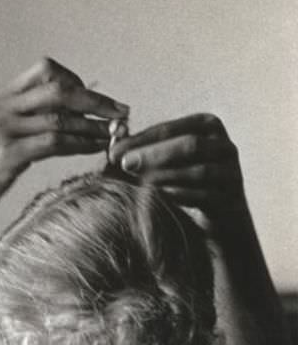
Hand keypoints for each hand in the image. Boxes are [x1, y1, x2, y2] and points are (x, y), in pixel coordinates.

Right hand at [0, 57, 128, 231]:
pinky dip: (80, 144)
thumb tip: (50, 127)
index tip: (94, 100)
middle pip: (59, 87)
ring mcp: (1, 131)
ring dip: (94, 125)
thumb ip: (15, 128)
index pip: (44, 70)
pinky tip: (95, 150)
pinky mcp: (5, 156)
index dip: (76, 80)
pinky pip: (53, 142)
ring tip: (115, 134)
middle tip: (122, 112)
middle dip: (97, 99)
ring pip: (60, 116)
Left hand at [108, 113, 244, 231]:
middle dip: (154, 153)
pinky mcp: (231, 199)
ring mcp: (231, 172)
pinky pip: (205, 196)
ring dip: (165, 176)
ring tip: (139, 182)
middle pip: (189, 144)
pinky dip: (180, 196)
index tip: (114, 151)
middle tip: (125, 164)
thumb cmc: (185, 183)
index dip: (140, 139)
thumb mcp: (168, 161)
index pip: (170, 129)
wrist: (220, 218)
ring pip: (199, 171)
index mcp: (208, 126)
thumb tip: (113, 147)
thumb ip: (144, 150)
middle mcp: (224, 145)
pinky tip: (158, 199)